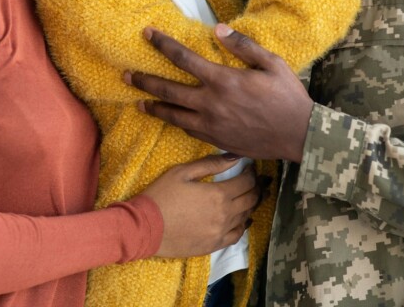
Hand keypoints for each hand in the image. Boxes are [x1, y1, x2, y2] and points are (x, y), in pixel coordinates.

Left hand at [127, 25, 313, 162]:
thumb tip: (218, 28)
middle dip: (144, 81)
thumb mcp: (271, 63)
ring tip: (138, 102)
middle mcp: (211, 104)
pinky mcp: (216, 140)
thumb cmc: (288, 96)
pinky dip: (177, 123)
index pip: (183, 58)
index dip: (162, 44)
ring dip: (153, 107)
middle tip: (125, 75)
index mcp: (223, 80)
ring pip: (173, 116)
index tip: (147, 34)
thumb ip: (243, 45)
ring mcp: (211, 125)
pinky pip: (189, 131)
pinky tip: (172, 119)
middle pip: (168, 90)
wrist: (299, 136)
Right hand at [140, 154, 259, 257]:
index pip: (246, 182)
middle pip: (251, 200)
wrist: (145, 228)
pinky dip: (242, 226)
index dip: (252, 173)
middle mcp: (225, 214)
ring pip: (246, 217)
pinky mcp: (213, 245)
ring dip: (252, 205)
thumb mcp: (182, 172)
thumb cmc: (161, 195)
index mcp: (218, 194)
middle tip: (258, 181)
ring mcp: (220, 232)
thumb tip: (234, 157)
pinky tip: (242, 220)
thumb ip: (210, 164)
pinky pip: (236, 236)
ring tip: (252, 197)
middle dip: (257, 188)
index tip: (251, 168)